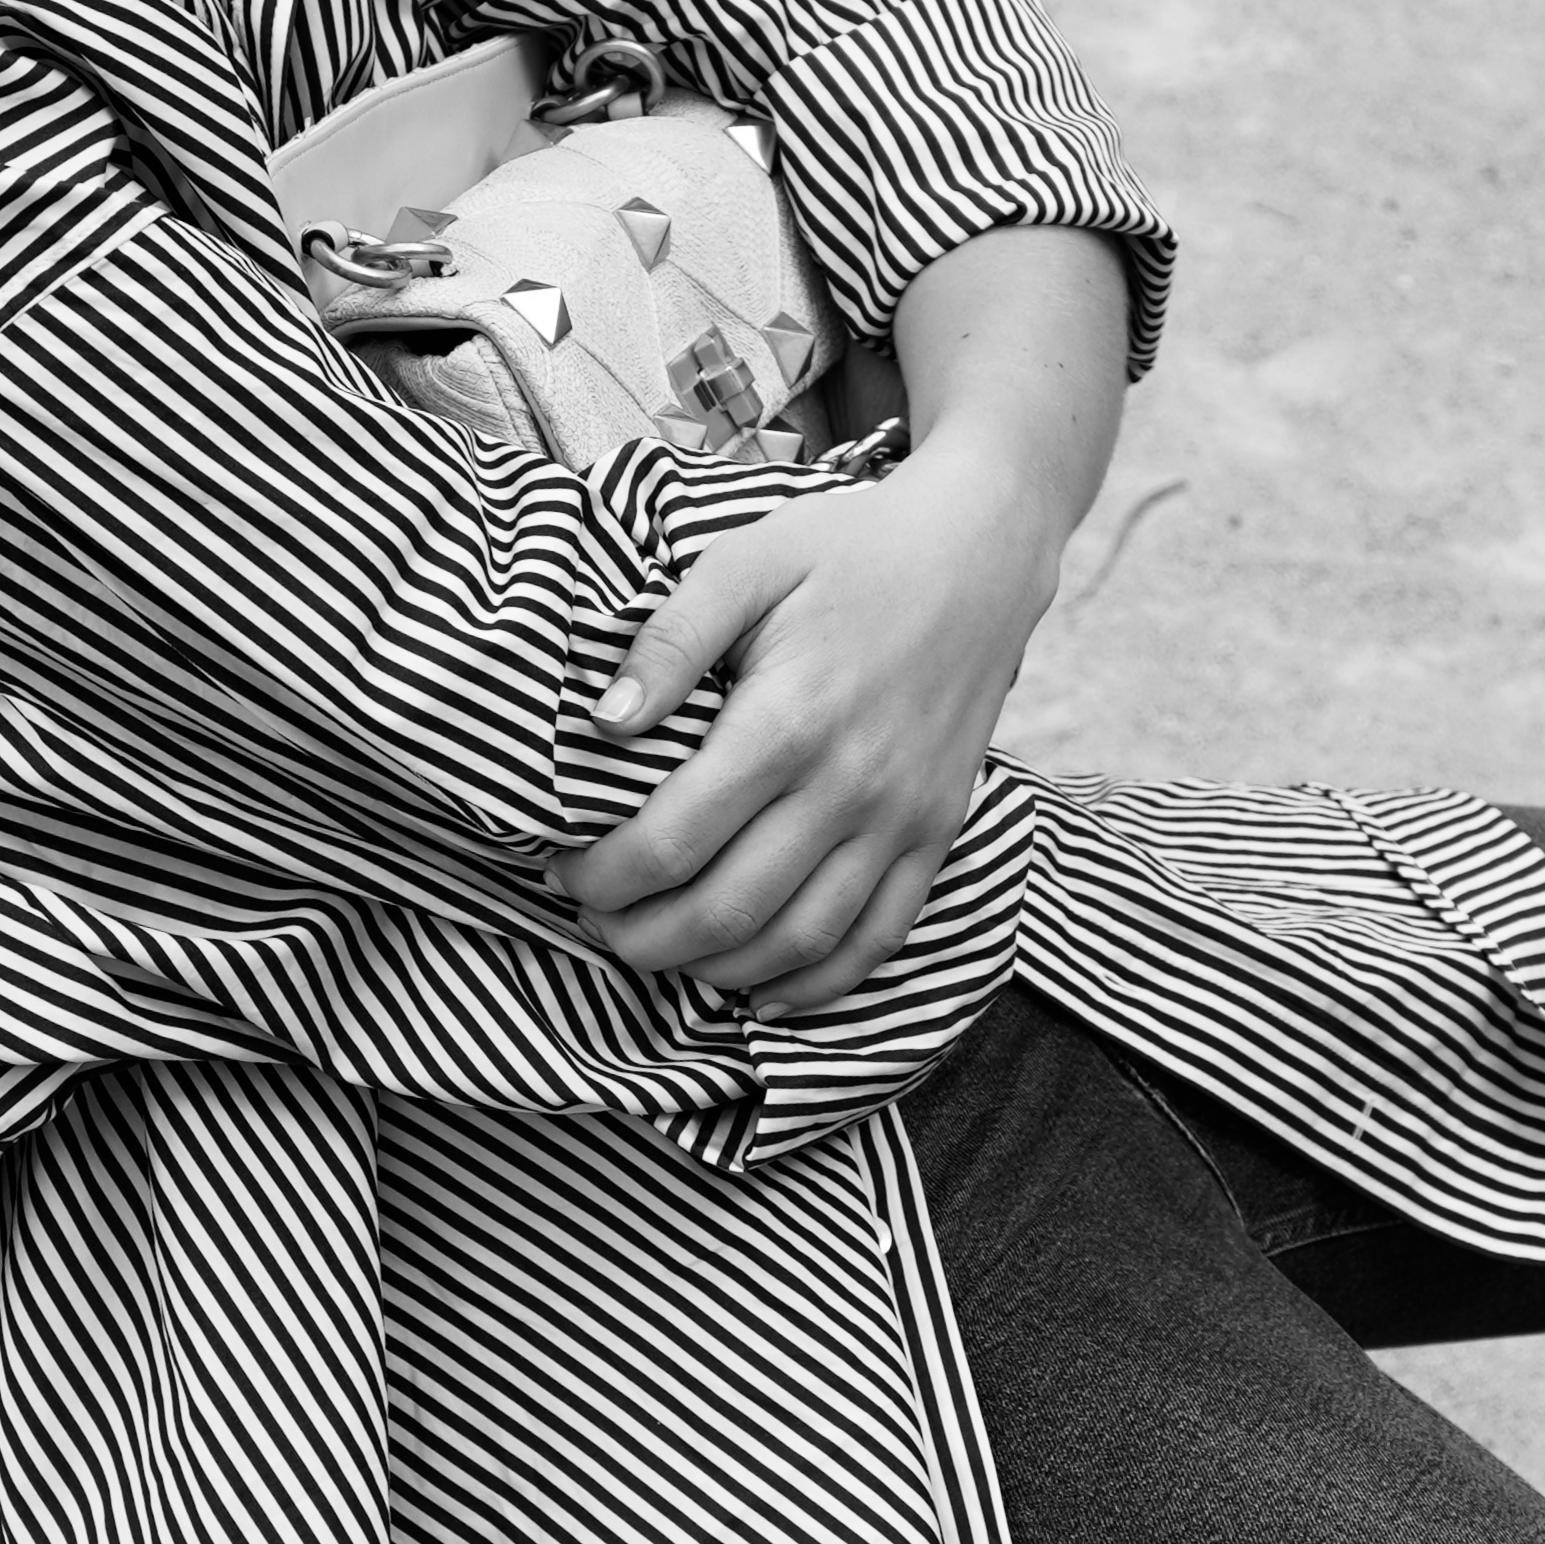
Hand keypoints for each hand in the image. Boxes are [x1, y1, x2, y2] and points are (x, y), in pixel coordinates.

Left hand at [552, 436, 1056, 1010]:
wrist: (980, 554)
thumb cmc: (847, 553)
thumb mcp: (744, 564)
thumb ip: (668, 642)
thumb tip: (602, 721)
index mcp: (787, 722)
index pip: (672, 842)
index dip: (604, 876)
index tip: (564, 869)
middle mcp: (849, 787)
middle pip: (727, 910)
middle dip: (642, 938)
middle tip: (594, 922)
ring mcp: (903, 820)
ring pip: (798, 941)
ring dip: (715, 970)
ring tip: (657, 953)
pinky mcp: (938, 834)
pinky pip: (878, 939)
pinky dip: (816, 983)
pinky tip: (761, 990)